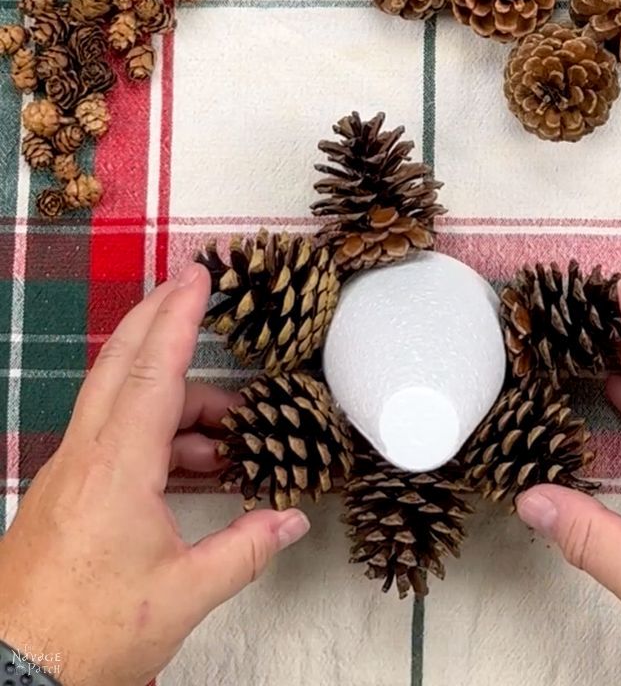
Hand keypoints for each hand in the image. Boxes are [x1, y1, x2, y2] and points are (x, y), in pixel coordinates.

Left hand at [0, 264, 309, 685]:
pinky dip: (164, 434)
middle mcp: (89, 455)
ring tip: (235, 430)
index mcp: (117, 468)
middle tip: (195, 287)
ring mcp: (75, 469)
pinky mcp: (72, 489)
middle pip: (122, 362)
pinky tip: (201, 464)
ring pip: (126, 402)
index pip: (152, 371)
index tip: (199, 275)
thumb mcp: (184, 592)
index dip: (179, 318)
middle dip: (160, 317)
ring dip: (180, 398)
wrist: (13, 673)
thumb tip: (292, 518)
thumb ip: (246, 548)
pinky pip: (121, 436)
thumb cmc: (90, 633)